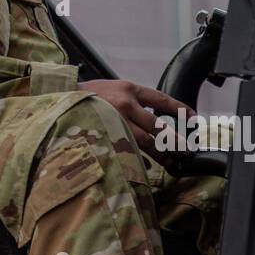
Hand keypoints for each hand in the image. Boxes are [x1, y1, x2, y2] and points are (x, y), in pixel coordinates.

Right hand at [76, 79, 194, 164]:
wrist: (61, 98)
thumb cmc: (87, 95)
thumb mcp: (112, 88)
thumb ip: (132, 101)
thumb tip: (153, 119)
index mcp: (129, 89)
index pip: (161, 99)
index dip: (180, 109)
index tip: (194, 118)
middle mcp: (125, 104)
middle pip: (157, 126)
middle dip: (174, 141)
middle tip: (186, 150)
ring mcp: (115, 121)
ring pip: (145, 142)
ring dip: (160, 154)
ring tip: (169, 162)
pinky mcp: (106, 135)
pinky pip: (128, 150)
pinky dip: (138, 159)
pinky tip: (145, 165)